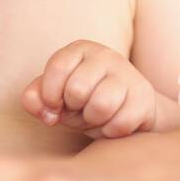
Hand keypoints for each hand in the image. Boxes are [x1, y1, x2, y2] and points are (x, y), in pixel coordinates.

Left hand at [22, 40, 157, 137]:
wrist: (126, 108)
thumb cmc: (82, 101)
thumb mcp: (54, 97)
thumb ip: (35, 98)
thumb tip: (47, 112)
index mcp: (80, 49)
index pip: (58, 67)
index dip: (50, 94)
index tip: (54, 105)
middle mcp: (106, 55)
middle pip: (77, 89)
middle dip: (74, 109)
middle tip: (80, 109)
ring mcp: (128, 74)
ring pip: (101, 105)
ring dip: (93, 121)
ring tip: (95, 116)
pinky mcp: (144, 97)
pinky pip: (121, 123)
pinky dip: (111, 131)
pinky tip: (112, 123)